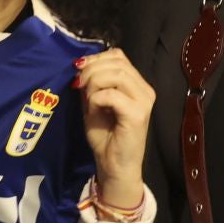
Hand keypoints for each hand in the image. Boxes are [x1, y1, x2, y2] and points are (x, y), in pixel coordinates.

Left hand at [75, 49, 153, 210]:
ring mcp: (144, 101)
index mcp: (137, 84)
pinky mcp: (138, 114)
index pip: (118, 56)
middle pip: (117, 62)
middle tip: (78, 85)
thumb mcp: (93, 104)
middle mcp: (145, 90)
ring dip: (94, 83)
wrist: (114, 166)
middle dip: (91, 70)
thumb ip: (91, 84)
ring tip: (87, 98)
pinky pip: (112, 95)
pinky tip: (93, 109)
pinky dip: (96, 98)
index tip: (78, 70)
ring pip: (116, 74)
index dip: (96, 58)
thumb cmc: (105, 137)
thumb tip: (80, 66)